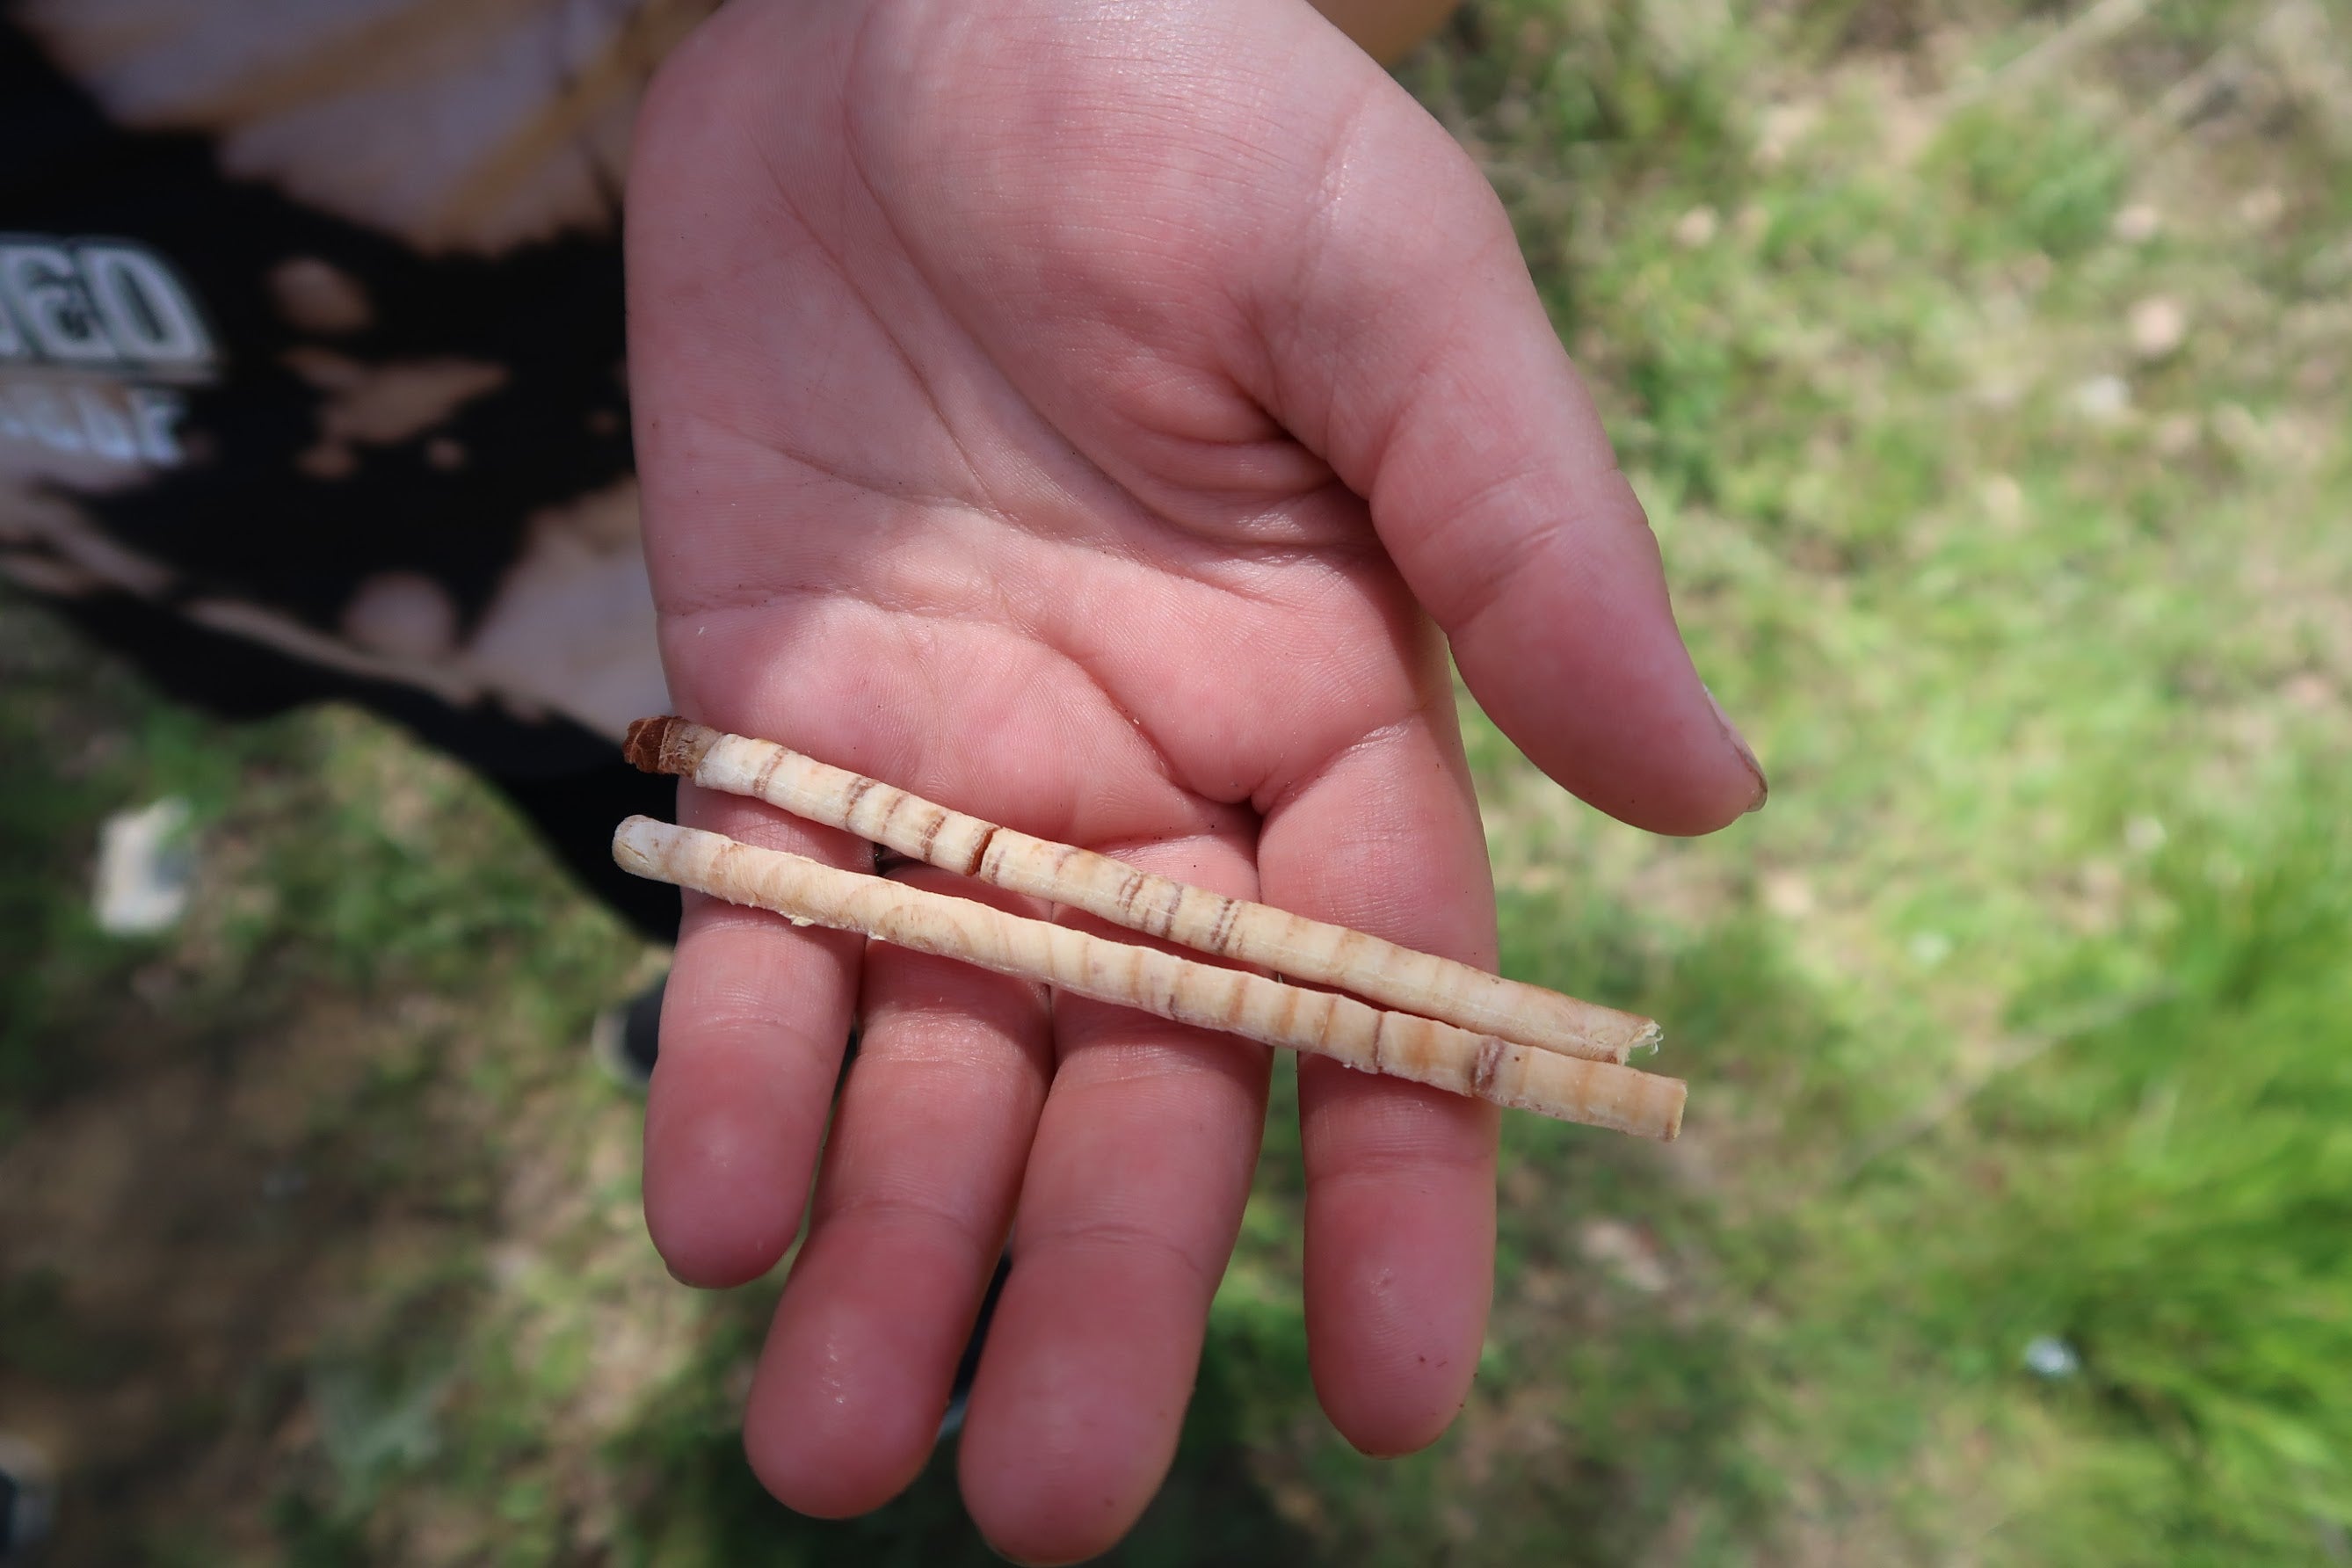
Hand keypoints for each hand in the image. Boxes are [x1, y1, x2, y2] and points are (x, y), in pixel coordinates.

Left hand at [624, 0, 1764, 1558]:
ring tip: (826, 1447)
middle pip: (1139, 1084)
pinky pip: (747, 932)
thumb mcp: (1388, 294)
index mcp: (1328, 712)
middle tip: (1044, 1509)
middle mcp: (1146, 784)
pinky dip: (724, 1065)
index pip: (1379, 1002)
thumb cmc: (1187, 106)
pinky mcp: (770, 715)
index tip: (1397, 1405)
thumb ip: (1527, 538)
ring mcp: (951, 771)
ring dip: (886, 1250)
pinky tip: (704, 1215)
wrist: (912, 0)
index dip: (1398, 1202)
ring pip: (934, 1058)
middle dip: (1100, 1290)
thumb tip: (1710, 793)